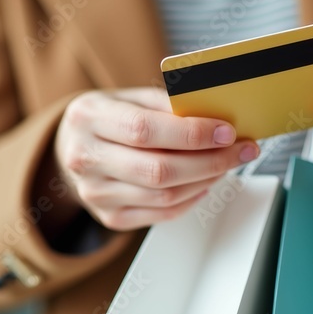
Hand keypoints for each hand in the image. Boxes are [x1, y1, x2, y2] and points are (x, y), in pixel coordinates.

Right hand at [55, 87, 259, 230]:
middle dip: (210, 161)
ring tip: (225, 163)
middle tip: (239, 151)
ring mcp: (95, 193)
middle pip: (158, 170)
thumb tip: (214, 115)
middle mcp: (85, 158)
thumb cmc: (108, 118)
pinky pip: (162, 213)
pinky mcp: (110, 217)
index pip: (144, 130)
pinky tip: (204, 181)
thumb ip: (167, 104)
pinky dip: (192, 198)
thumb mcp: (129, 97)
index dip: (191, 134)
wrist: (73, 147)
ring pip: (164, 196)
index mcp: (88, 118)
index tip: (226, 131)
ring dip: (206, 180)